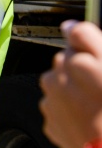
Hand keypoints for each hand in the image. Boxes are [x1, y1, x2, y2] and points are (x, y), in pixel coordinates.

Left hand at [40, 21, 101, 147]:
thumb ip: (89, 38)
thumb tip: (70, 25)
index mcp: (75, 60)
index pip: (76, 36)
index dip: (90, 47)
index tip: (97, 57)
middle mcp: (56, 77)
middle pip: (67, 61)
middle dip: (81, 70)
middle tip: (101, 87)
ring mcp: (51, 101)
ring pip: (60, 85)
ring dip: (73, 91)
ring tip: (95, 107)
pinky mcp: (50, 122)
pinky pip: (58, 108)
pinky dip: (70, 112)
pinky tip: (88, 120)